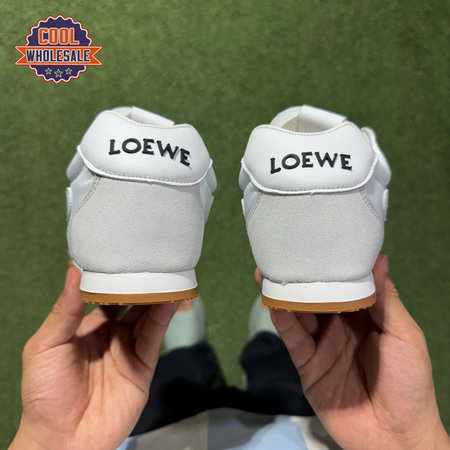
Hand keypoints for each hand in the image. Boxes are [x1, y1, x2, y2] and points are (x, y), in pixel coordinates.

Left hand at [10, 267, 175, 449]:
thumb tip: (73, 271)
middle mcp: (111, 334)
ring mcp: (128, 349)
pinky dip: (164, 317)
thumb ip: (64, 311)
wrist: (62, 441)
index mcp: (86, 327)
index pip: (105, 295)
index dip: (114, 277)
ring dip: (157, 296)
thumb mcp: (46, 346)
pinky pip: (155, 336)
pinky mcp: (143, 365)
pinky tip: (170, 300)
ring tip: (167, 274)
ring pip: (147, 316)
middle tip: (151, 261)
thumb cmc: (44, 393)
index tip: (123, 255)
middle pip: (131, 302)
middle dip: (141, 283)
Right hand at [257, 255, 448, 448]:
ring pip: (299, 313)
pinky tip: (274, 303)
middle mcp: (339, 325)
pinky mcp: (307, 365)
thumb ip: (386, 299)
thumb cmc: (408, 381)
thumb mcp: (404, 335)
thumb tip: (378, 257)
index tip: (316, 241)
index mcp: (364, 315)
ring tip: (267, 271)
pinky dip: (283, 321)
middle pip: (316, 296)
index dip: (331, 264)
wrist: (396, 437)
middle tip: (282, 252)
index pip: (344, 283)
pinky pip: (293, 339)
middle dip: (301, 276)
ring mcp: (321, 344)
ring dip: (284, 294)